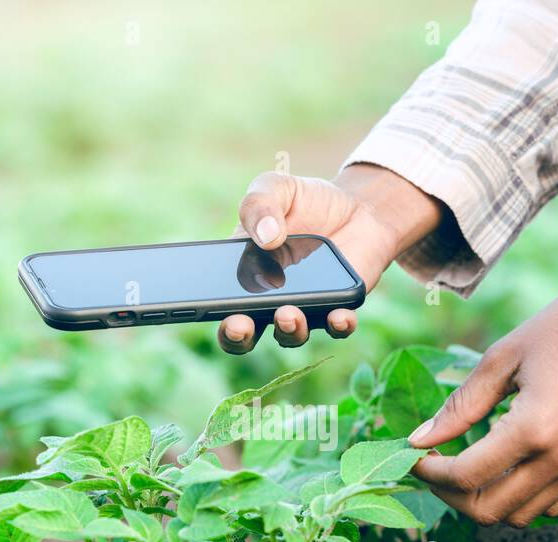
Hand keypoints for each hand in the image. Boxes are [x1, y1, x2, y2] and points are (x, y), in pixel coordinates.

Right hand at [219, 165, 441, 353]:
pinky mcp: (338, 307)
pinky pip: (337, 327)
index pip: (218, 303)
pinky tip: (340, 317)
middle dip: (238, 336)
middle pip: (247, 334)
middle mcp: (270, 300)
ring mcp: (305, 308)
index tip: (201, 306)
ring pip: (291, 335)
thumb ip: (260, 204)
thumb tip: (267, 236)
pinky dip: (338, 326)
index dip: (207, 311)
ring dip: (288, 331)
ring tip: (288, 314)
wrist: (357, 206)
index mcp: (244, 274)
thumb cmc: (307, 202)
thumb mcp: (276, 189)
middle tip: (239, 325)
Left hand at [409, 274, 557, 525]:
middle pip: (490, 510)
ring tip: (467, 469)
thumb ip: (459, 407)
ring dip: (486, 501)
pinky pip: (549, 505)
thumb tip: (418, 441)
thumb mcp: (500, 359)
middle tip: (435, 469)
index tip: (414, 458)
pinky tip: (505, 467)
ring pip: (520, 517)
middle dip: (452, 495)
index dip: (431, 473)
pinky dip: (520, 498)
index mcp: (534, 429)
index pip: (467, 477)